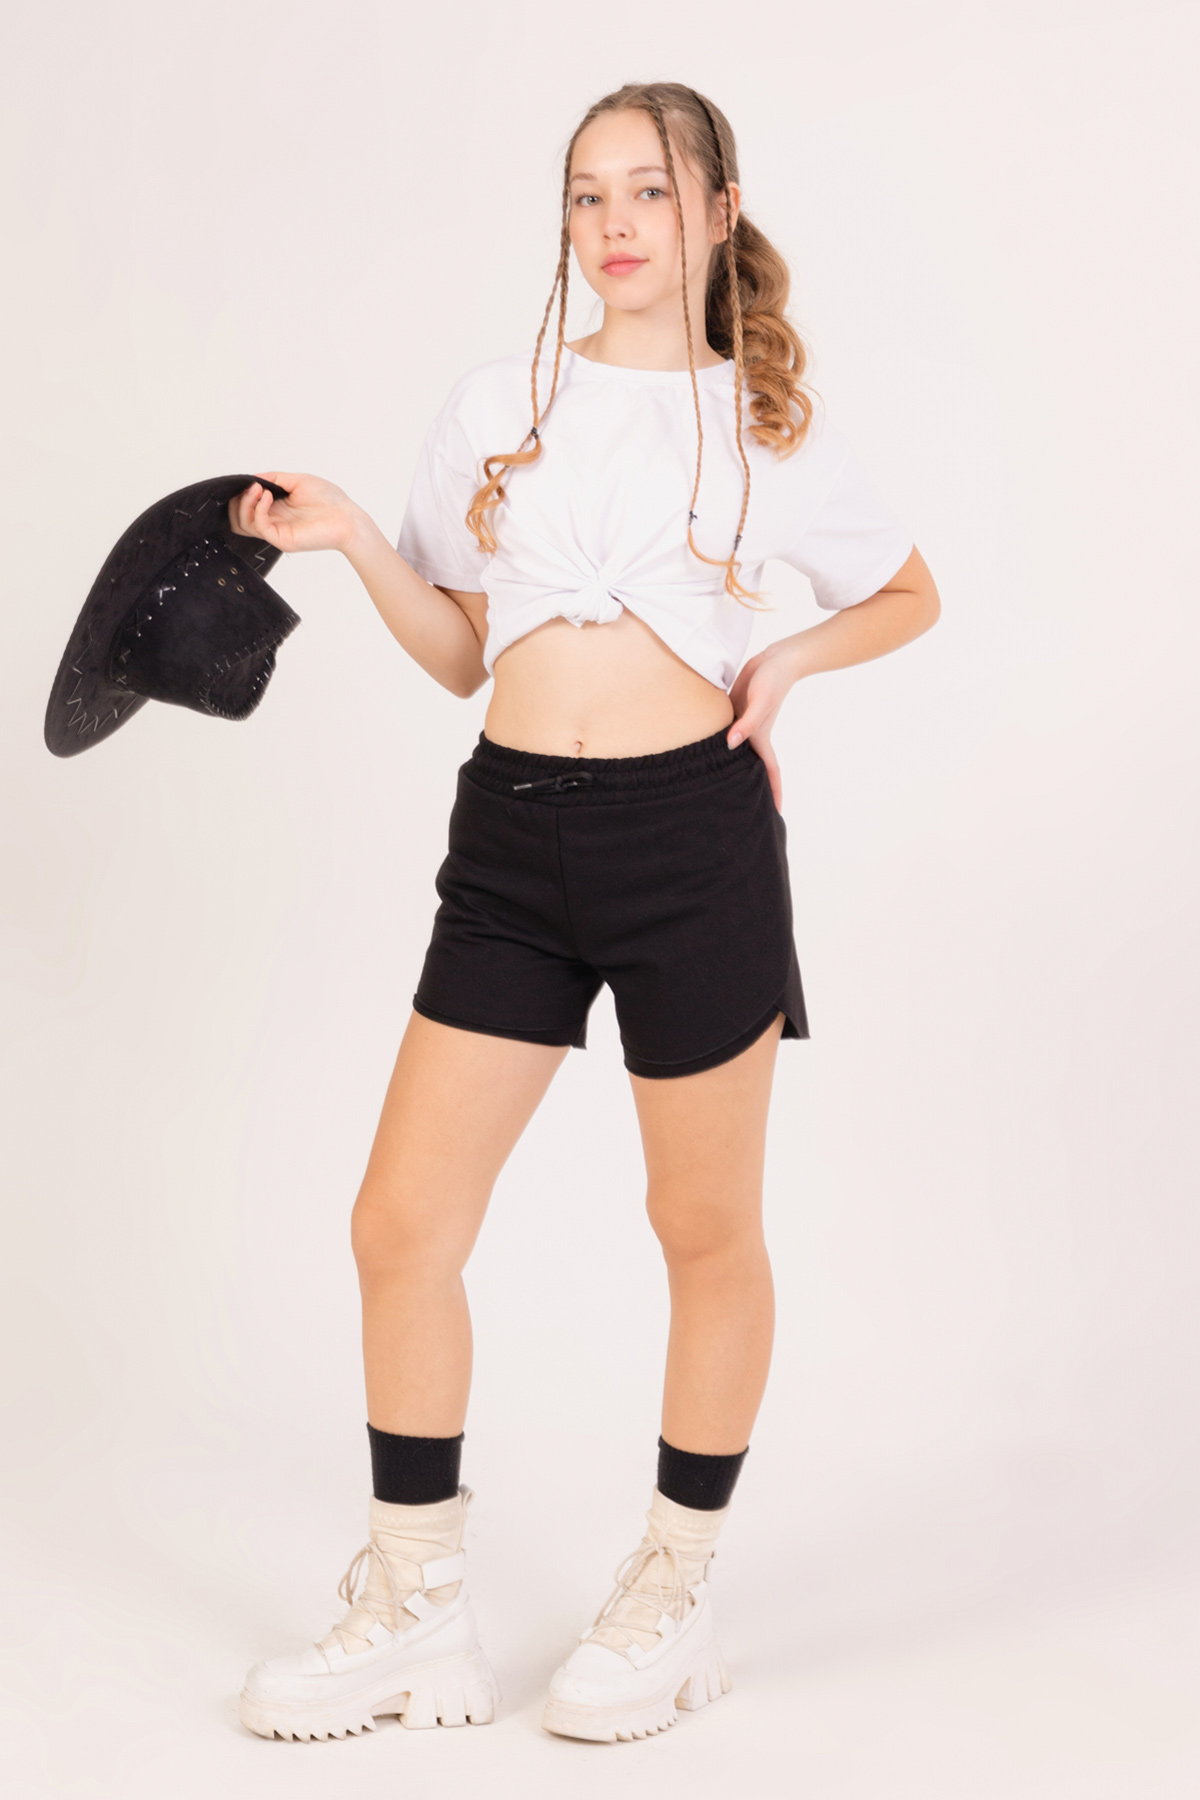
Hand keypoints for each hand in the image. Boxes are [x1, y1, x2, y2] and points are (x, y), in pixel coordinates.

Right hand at [226, 472, 360, 554]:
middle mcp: (273, 522)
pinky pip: (259, 526)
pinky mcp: (283, 540)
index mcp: (275, 509)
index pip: (245, 508)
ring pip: (242, 524)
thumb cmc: (330, 500)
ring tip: (259, 490)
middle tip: (253, 487)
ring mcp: (277, 532)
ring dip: (245, 503)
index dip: (241, 494)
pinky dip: (258, 509)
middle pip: (238, 519)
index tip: (250, 481)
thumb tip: (253, 477)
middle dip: (239, 500)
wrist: (349, 519)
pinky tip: (269, 496)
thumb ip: (274, 478)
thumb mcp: (297, 480)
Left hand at [726, 639, 798, 810]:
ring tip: (722, 787)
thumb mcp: (760, 701)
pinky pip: (725, 734)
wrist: (774, 659)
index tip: (777, 814)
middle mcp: (751, 735)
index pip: (770, 771)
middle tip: (744, 809)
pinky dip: (721, 745)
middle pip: (750, 768)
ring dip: (732, 768)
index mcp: (761, 737)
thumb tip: (731, 744)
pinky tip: (708, 751)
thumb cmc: (772, 680)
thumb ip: (747, 723)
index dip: (774, 792)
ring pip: (735, 752)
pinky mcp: (734, 712)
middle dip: (752, 787)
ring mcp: (742, 724)